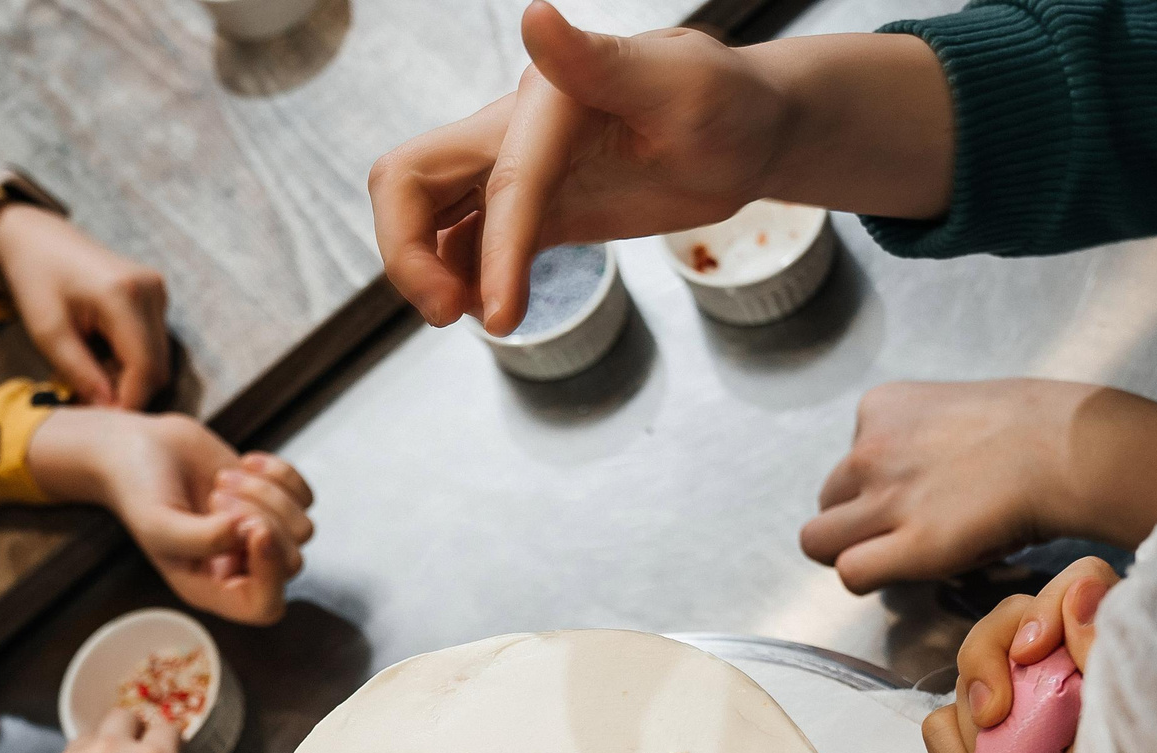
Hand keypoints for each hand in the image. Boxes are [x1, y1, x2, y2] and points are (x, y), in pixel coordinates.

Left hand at [0, 204, 172, 409]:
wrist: (38, 239)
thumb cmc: (36, 281)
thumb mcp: (48, 333)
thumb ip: (80, 374)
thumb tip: (108, 411)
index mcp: (123, 295)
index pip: (144, 368)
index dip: (128, 402)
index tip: (101, 421)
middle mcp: (150, 290)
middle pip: (157, 367)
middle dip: (127, 392)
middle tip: (88, 397)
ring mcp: (158, 290)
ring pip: (158, 359)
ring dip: (128, 378)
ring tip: (90, 372)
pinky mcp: (156, 294)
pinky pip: (154, 344)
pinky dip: (131, 360)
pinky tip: (100, 354)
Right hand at [29, 410, 313, 625]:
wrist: (140, 447)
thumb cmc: (140, 491)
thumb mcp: (158, 523)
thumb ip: (201, 540)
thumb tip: (247, 533)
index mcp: (212, 588)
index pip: (265, 606)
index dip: (270, 573)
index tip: (253, 529)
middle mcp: (241, 566)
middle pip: (290, 561)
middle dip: (259, 519)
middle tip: (215, 495)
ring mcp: (260, 534)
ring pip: (302, 528)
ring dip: (266, 494)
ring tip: (222, 480)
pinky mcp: (272, 501)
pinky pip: (305, 496)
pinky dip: (279, 473)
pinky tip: (244, 463)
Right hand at [373, 4, 788, 332]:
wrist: (748, 130)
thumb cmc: (727, 102)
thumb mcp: (681, 83)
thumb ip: (602, 60)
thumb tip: (534, 17)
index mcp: (547, 99)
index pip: (502, 184)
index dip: (494, 252)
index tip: (503, 319)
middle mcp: (514, 130)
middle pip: (408, 183)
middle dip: (407, 254)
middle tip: (451, 315)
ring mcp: (516, 171)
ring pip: (424, 216)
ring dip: (426, 272)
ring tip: (484, 318)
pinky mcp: (530, 209)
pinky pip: (463, 243)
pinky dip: (460, 279)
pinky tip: (497, 307)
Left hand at [803, 382, 1156, 589]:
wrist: (1068, 448)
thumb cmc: (1037, 428)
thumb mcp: (956, 410)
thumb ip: (919, 439)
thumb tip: (917, 480)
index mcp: (881, 407)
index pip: (846, 464)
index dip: (874, 491)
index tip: (915, 497)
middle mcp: (869, 448)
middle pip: (826, 503)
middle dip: (856, 523)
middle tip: (903, 534)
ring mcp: (884, 496)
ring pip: (818, 541)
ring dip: (854, 553)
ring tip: (902, 555)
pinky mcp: (909, 542)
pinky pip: (850, 572)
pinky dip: (871, 578)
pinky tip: (908, 571)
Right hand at [920, 555, 1114, 752]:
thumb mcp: (1126, 732)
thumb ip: (1106, 653)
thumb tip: (1080, 591)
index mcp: (1118, 663)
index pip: (1078, 586)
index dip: (1046, 607)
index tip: (1039, 653)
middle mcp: (1073, 681)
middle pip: (1009, 619)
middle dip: (990, 661)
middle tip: (999, 716)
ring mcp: (1027, 720)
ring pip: (970, 670)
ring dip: (972, 719)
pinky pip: (942, 725)